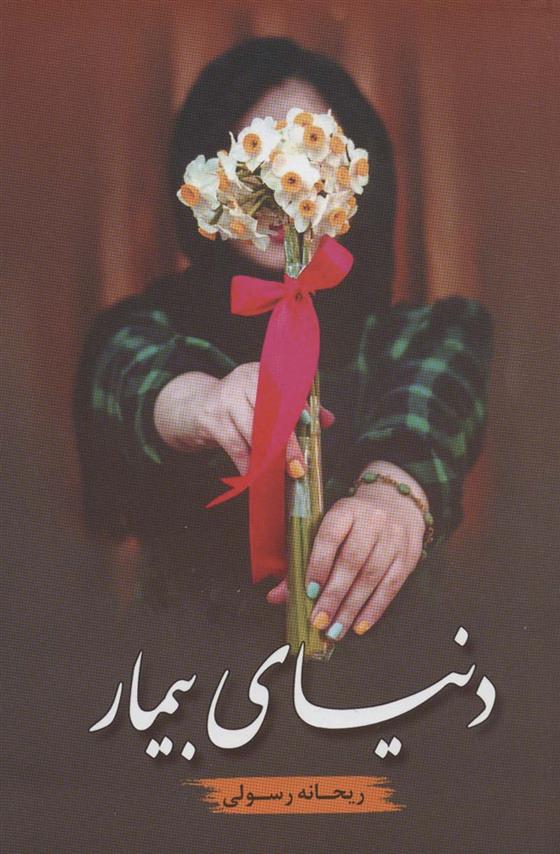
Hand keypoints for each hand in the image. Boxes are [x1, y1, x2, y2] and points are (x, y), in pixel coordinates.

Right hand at [154, 363, 334, 474]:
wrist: (193, 407)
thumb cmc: (239, 405)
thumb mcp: (266, 399)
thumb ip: (298, 407)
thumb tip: (328, 420)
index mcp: (263, 372)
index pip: (287, 388)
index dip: (301, 408)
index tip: (314, 426)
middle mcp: (245, 380)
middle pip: (272, 412)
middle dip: (287, 442)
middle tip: (298, 466)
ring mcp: (227, 398)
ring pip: (254, 431)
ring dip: (267, 456)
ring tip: (279, 472)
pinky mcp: (212, 418)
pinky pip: (235, 446)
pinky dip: (246, 462)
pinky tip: (253, 474)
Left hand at [266, 461, 426, 638]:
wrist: (395, 503)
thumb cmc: (352, 523)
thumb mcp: (327, 528)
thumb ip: (301, 561)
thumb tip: (275, 596)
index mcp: (346, 510)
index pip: (331, 536)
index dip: (319, 564)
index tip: (309, 591)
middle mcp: (373, 521)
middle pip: (352, 561)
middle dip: (334, 595)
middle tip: (319, 619)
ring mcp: (393, 538)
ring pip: (372, 577)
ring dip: (352, 608)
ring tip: (336, 629)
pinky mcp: (408, 555)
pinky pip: (391, 586)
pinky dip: (374, 609)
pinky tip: (359, 625)